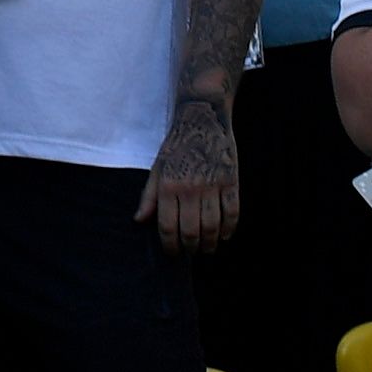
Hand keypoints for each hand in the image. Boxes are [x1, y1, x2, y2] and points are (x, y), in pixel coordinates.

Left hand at [136, 94, 239, 255]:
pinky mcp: (231, 181)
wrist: (202, 119)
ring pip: (212, 227)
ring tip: (206, 248)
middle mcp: (190, 188)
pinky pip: (232, 213)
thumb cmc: (176, 146)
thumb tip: (139, 221)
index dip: (169, 245)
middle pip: (191, 231)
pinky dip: (229, 229)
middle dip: (190, 248)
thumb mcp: (157, 168)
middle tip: (190, 252)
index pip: (167, 227)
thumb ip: (149, 196)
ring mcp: (212, 185)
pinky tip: (224, 236)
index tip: (172, 252)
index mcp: (168, 186)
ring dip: (209, 243)